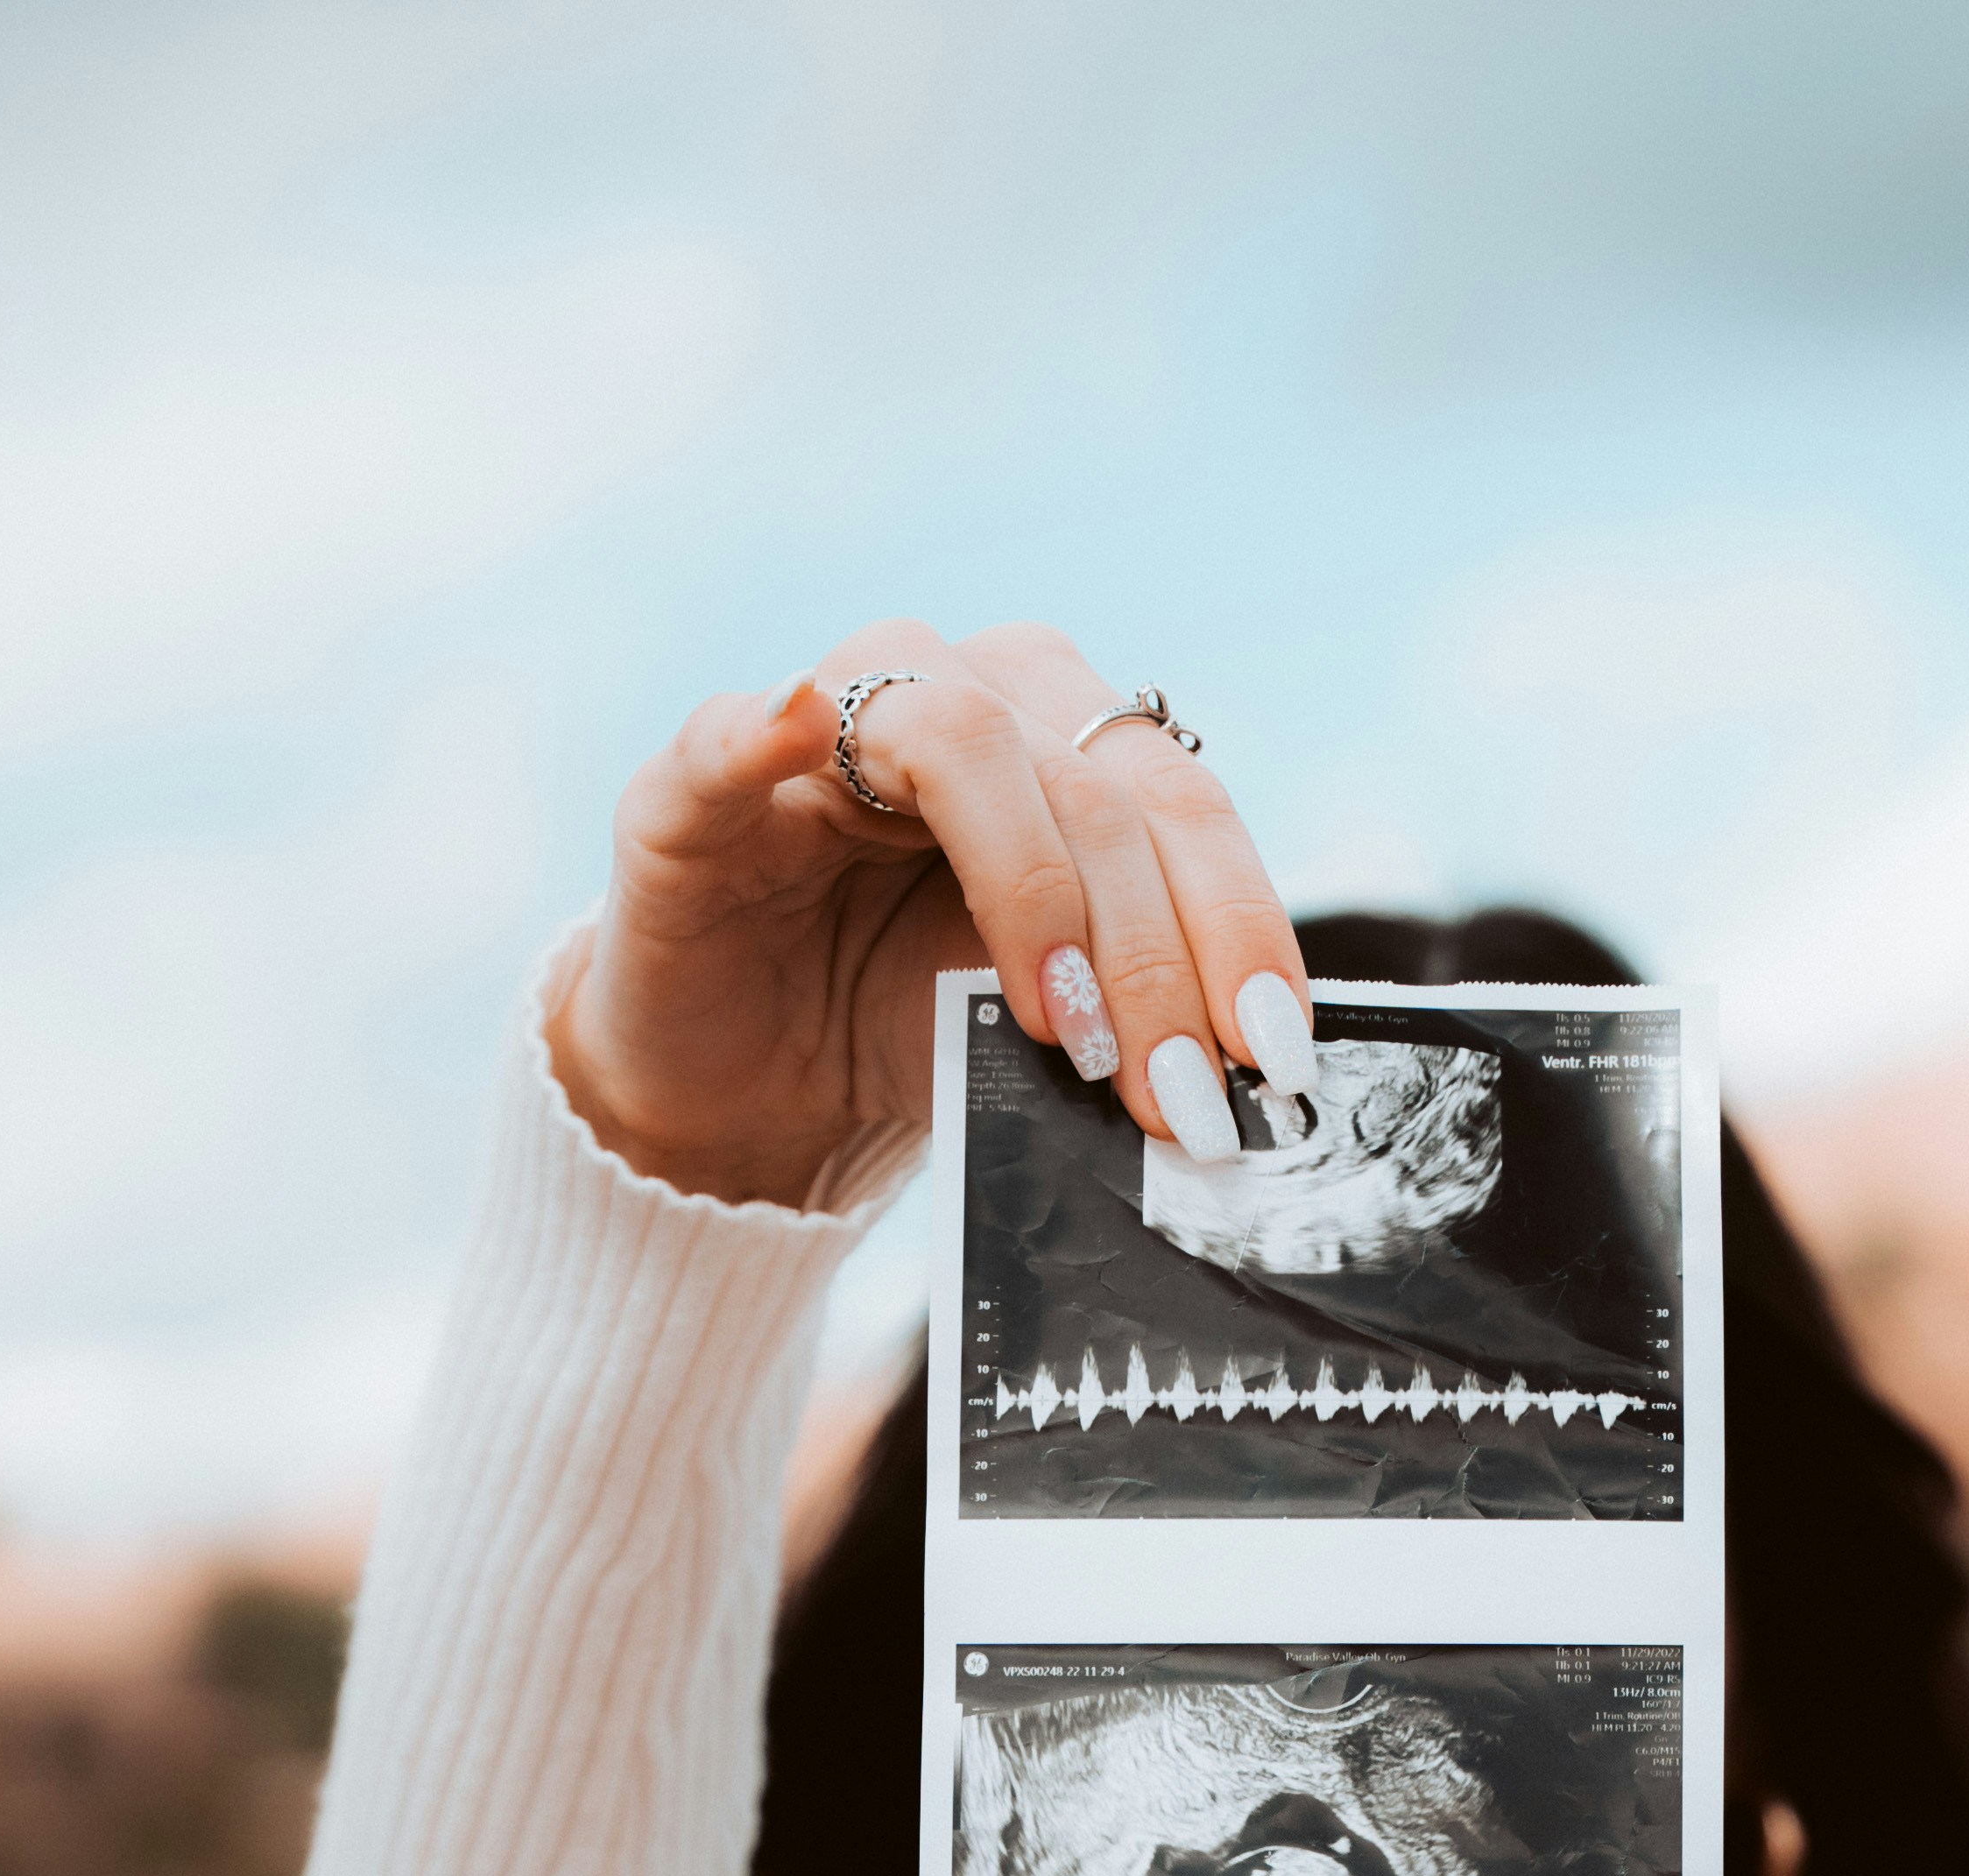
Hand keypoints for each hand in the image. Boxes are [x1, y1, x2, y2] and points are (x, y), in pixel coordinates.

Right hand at [555, 619, 1312, 1207]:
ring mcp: (823, 718)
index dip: (1236, 921)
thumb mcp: (1042, 1028)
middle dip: (1151, 951)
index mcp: (1059, 735)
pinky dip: (765, 728)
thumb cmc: (902, 1028)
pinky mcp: (696, 779)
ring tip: (1059, 1029)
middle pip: (1090, 779)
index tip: (1271, 1051)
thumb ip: (1132, 1015)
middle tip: (1173, 1091)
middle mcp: (956, 690)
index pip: (1176, 800)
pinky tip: (789, 733)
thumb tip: (1247, 1076)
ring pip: (958, 735)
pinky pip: (733, 731)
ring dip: (1032, 885)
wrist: (745, 1089)